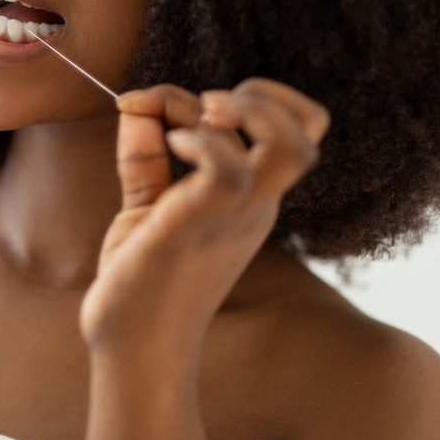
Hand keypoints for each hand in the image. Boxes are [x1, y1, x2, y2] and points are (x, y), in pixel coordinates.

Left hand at [79, 78, 329, 353]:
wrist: (133, 346)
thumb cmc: (141, 276)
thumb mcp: (145, 203)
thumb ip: (144, 152)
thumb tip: (135, 103)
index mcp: (251, 197)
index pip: (298, 130)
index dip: (260, 96)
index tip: (198, 104)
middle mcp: (255, 205)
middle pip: (307, 129)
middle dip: (258, 93)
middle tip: (203, 107)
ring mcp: (234, 215)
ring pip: (291, 145)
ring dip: (244, 109)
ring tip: (194, 119)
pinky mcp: (197, 224)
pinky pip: (227, 168)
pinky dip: (199, 139)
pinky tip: (169, 145)